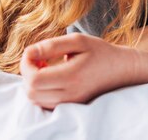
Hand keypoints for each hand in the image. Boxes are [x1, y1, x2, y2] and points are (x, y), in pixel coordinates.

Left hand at [20, 33, 138, 109]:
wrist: (122, 69)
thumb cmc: (100, 52)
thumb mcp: (78, 41)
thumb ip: (52, 45)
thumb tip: (29, 52)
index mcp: (72, 76)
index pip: (34, 79)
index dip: (26, 65)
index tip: (33, 53)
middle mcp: (71, 94)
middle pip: (31, 92)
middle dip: (27, 74)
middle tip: (38, 59)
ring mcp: (71, 103)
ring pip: (36, 100)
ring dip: (33, 83)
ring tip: (44, 68)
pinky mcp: (72, 106)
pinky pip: (45, 103)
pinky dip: (40, 91)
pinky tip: (50, 78)